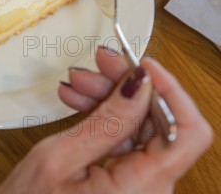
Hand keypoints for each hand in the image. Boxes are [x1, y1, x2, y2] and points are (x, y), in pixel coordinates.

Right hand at [0, 48, 212, 192]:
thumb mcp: (57, 159)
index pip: (186, 131)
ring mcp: (139, 189)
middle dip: (130, 88)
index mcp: (141, 188)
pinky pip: (126, 144)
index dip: (170, 91)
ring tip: (78, 83)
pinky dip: (105, 119)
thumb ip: (104, 121)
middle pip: (161, 124)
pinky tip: (80, 103)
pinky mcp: (126, 186)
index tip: (142, 65)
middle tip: (99, 64)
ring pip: (142, 130)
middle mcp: (150, 191)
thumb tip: (138, 85)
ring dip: (112, 100)